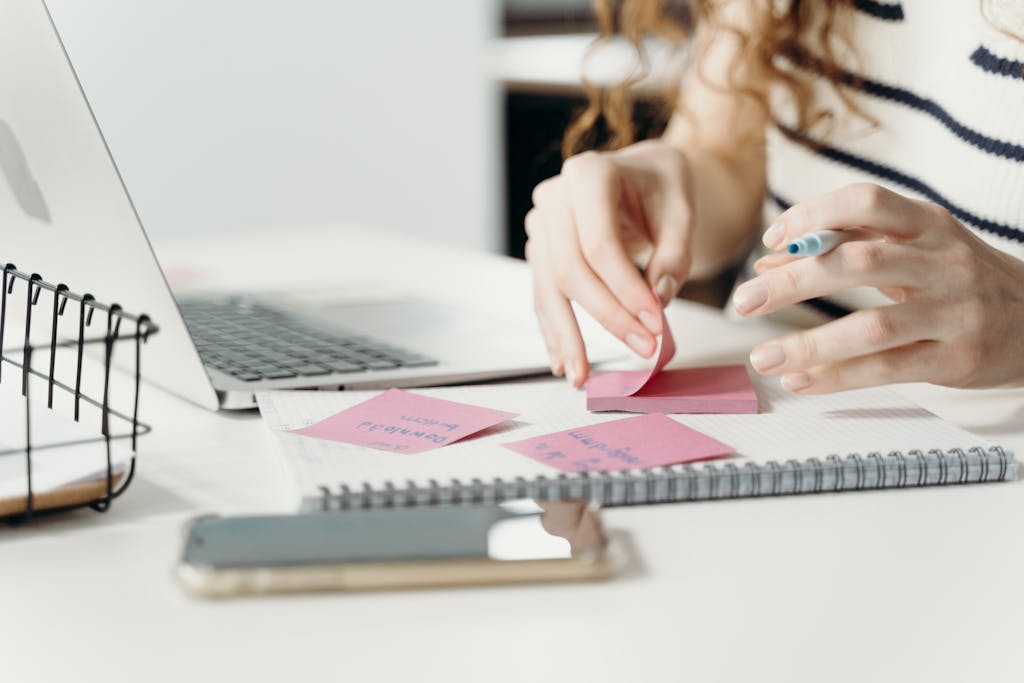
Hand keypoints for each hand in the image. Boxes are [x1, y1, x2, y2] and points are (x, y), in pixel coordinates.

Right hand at [525, 140, 693, 387]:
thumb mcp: (682, 208)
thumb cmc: (661, 186)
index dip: (626, 291)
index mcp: (588, 174)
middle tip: (642, 349)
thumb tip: (658, 299)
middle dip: (606, 317)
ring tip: (581, 376)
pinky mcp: (540, 251)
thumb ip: (675, 253)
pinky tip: (562, 361)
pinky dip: (554, 331)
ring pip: (548, 289)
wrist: (640, 173)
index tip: (655, 325)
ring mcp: (541, 225)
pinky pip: (543, 295)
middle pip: (570, 270)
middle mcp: (554, 198)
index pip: (599, 245)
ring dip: (566, 337)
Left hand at [732, 183, 1023, 392]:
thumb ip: (844, 247)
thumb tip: (767, 265)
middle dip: (793, 283)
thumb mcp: (913, 248)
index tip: (771, 239)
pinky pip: (888, 369)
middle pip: (858, 263)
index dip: (813, 216)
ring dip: (808, 344)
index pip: (866, 202)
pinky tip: (801, 380)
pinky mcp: (957, 358)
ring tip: (763, 358)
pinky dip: (838, 377)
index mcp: (928, 224)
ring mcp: (954, 311)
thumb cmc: (959, 278)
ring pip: (872, 326)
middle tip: (744, 302)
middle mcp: (943, 262)